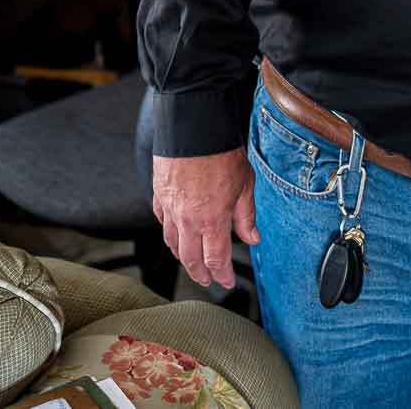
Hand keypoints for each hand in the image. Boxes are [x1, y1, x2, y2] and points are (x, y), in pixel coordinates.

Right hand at [152, 149, 258, 288]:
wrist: (195, 129)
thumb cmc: (222, 154)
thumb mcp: (245, 186)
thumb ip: (246, 216)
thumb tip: (252, 238)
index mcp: (212, 221)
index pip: (216, 261)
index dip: (222, 275)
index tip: (226, 281)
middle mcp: (188, 221)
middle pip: (191, 259)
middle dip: (200, 274)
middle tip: (208, 280)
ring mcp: (170, 209)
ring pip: (172, 244)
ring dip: (183, 257)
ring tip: (191, 262)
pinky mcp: (159, 195)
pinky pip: (162, 222)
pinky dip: (169, 233)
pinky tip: (175, 234)